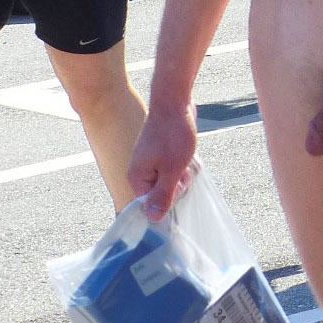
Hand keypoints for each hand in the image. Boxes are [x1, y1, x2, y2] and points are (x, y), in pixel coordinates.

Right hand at [127, 103, 198, 219]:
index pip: (149, 206)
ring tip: (183, 159)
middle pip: (160, 195)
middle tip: (181, 169)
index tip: (178, 187)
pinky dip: (181, 165)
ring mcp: (150, 163)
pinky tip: (185, 155)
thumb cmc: (173, 135)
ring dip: (181, 175)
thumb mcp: (172, 169)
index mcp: (137, 177)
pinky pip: (172, 170)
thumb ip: (162, 195)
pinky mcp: (160, 156)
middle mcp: (140, 172)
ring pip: (169, 182)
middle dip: (176, 186)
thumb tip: (152, 219)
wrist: (175, 102)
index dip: (167, 201)